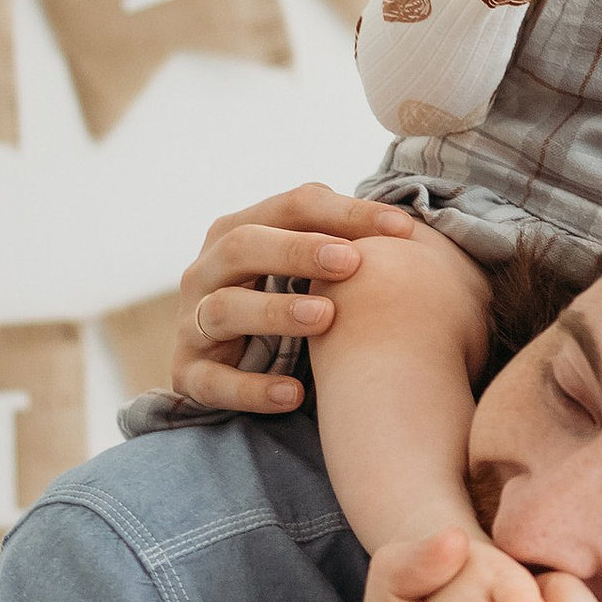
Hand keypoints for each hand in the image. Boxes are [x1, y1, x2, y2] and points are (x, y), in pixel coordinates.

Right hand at [169, 183, 422, 415]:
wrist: (224, 365)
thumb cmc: (280, 302)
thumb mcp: (304, 268)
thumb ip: (340, 242)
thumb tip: (411, 224)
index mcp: (240, 230)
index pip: (293, 206)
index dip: (347, 213)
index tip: (403, 230)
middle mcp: (208, 270)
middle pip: (244, 245)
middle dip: (298, 250)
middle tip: (353, 262)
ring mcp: (194, 322)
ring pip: (224, 309)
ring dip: (275, 311)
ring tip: (326, 318)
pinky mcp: (189, 373)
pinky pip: (215, 382)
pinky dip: (252, 389)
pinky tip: (293, 394)